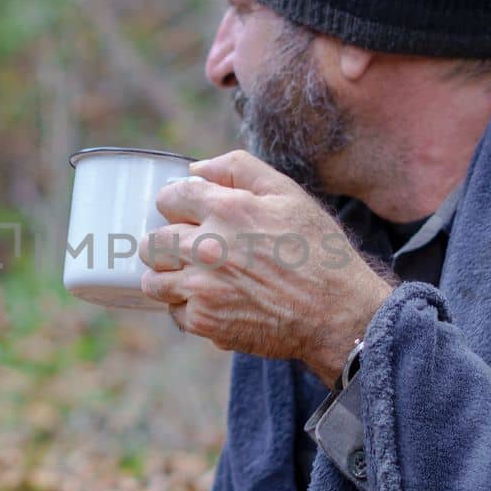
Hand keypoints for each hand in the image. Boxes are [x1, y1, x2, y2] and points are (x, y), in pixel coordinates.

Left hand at [138, 150, 394, 384]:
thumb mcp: (288, 193)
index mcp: (226, 209)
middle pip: (153, 242)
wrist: (337, 313)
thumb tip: (195, 168)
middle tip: (191, 250)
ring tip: (198, 279)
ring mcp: (202, 287)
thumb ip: (238, 169)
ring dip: (169, 278)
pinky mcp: (205, 322)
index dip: (176, 205)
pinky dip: (190, 310)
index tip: (187, 215)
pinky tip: (217, 304)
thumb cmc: (318, 251)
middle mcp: (206, 247)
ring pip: (153, 281)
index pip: (168, 198)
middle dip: (167, 243)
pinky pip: (175, 313)